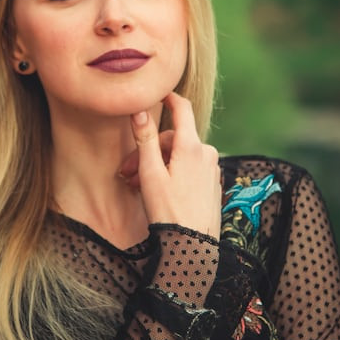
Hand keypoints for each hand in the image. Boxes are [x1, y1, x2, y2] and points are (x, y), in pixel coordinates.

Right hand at [124, 92, 220, 238]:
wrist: (193, 248)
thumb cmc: (168, 211)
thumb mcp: (151, 174)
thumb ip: (145, 139)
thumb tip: (141, 110)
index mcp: (192, 147)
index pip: (182, 109)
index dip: (169, 97)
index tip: (157, 92)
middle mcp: (206, 154)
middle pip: (174, 139)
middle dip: (149, 150)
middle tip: (127, 171)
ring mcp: (212, 170)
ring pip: (180, 156)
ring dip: (157, 165)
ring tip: (137, 186)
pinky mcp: (212, 184)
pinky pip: (190, 170)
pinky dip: (172, 174)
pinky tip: (157, 192)